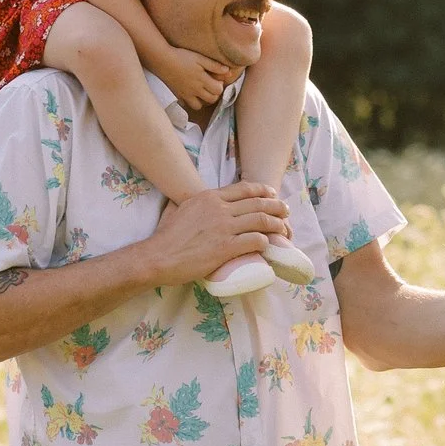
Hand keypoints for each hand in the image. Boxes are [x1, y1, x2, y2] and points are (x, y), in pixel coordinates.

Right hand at [142, 182, 291, 284]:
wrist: (158, 256)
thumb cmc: (165, 236)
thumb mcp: (178, 208)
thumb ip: (193, 202)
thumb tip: (195, 200)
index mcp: (209, 197)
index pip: (245, 189)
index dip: (263, 191)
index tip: (273, 195)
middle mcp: (219, 209)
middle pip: (258, 203)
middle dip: (277, 207)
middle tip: (286, 212)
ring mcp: (224, 228)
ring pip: (262, 220)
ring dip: (278, 225)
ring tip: (285, 230)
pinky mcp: (226, 247)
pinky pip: (256, 240)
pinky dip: (266, 242)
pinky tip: (268, 246)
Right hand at [152, 44, 231, 110]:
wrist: (161, 59)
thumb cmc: (181, 56)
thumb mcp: (200, 58)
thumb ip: (214, 66)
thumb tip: (228, 71)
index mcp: (202, 80)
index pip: (218, 90)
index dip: (220, 85)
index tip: (216, 79)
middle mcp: (195, 90)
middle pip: (211, 100)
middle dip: (214, 94)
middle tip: (210, 85)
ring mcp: (186, 94)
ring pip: (199, 106)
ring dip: (203, 101)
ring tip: (202, 91)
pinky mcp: (177, 95)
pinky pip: (186, 104)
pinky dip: (190, 101)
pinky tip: (190, 93)